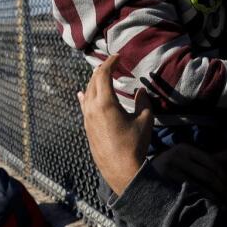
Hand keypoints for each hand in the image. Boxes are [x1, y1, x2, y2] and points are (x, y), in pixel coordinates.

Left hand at [78, 54, 153, 194]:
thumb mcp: (144, 120)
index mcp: (105, 103)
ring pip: (87, 93)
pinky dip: (85, 96)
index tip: (118, 56)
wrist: (121, 169)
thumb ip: (143, 101)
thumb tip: (140, 90)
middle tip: (112, 64)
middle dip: (101, 70)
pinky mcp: (87, 128)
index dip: (110, 62)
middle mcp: (92, 108)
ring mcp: (87, 118)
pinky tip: (82, 94)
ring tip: (101, 75)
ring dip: (94, 82)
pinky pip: (84, 106)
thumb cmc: (134, 144)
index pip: (103, 74)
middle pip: (93, 81)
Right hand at [152, 145, 226, 202]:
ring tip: (222, 205)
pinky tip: (208, 207)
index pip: (211, 161)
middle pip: (207, 174)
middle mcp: (177, 156)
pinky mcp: (165, 183)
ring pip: (199, 186)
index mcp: (185, 148)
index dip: (223, 175)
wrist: (139, 177)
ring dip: (214, 197)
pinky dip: (201, 201)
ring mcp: (170, 170)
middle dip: (221, 188)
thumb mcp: (184, 159)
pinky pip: (188, 194)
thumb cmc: (168, 168)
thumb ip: (205, 159)